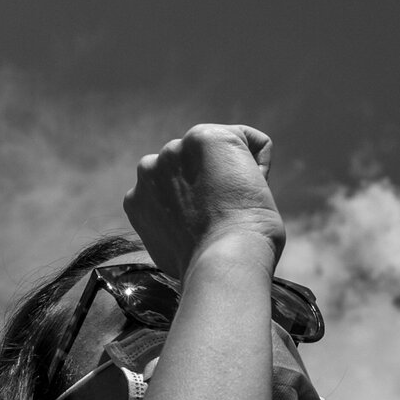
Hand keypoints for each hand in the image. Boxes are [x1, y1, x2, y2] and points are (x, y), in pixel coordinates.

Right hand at [122, 123, 285, 276]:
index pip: (177, 186)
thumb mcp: (169, 242)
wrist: (221, 259)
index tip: (208, 228)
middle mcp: (149, 167)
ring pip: (221, 153)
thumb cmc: (204, 262)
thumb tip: (184, 221)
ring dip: (232, 173)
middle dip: (211, 183)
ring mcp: (174, 150)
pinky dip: (261, 163)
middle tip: (223, 214)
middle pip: (196, 166)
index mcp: (138, 196)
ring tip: (236, 203)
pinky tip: (255, 188)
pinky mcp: (205, 138)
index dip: (201, 206)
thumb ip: (168, 219)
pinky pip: (252, 141)